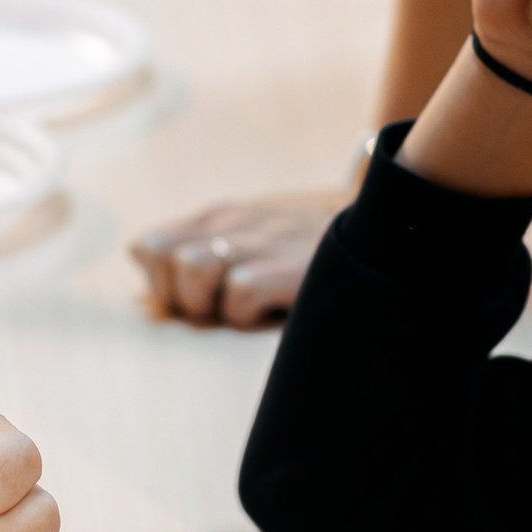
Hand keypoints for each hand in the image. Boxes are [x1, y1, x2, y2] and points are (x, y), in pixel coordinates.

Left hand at [128, 188, 353, 323]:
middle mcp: (233, 222)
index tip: (190, 300)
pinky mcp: (288, 267)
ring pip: (191, 268)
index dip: (159, 282)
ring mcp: (261, 241)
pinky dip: (249, 314)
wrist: (384, 230)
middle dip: (180, 296)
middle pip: (162, 258)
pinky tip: (273, 313)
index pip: (148, 246)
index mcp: (219, 217)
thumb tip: (148, 301)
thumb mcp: (253, 240)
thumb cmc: (310, 248)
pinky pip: (239, 294)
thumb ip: (201, 255)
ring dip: (211, 302)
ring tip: (244, 308)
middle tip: (216, 308)